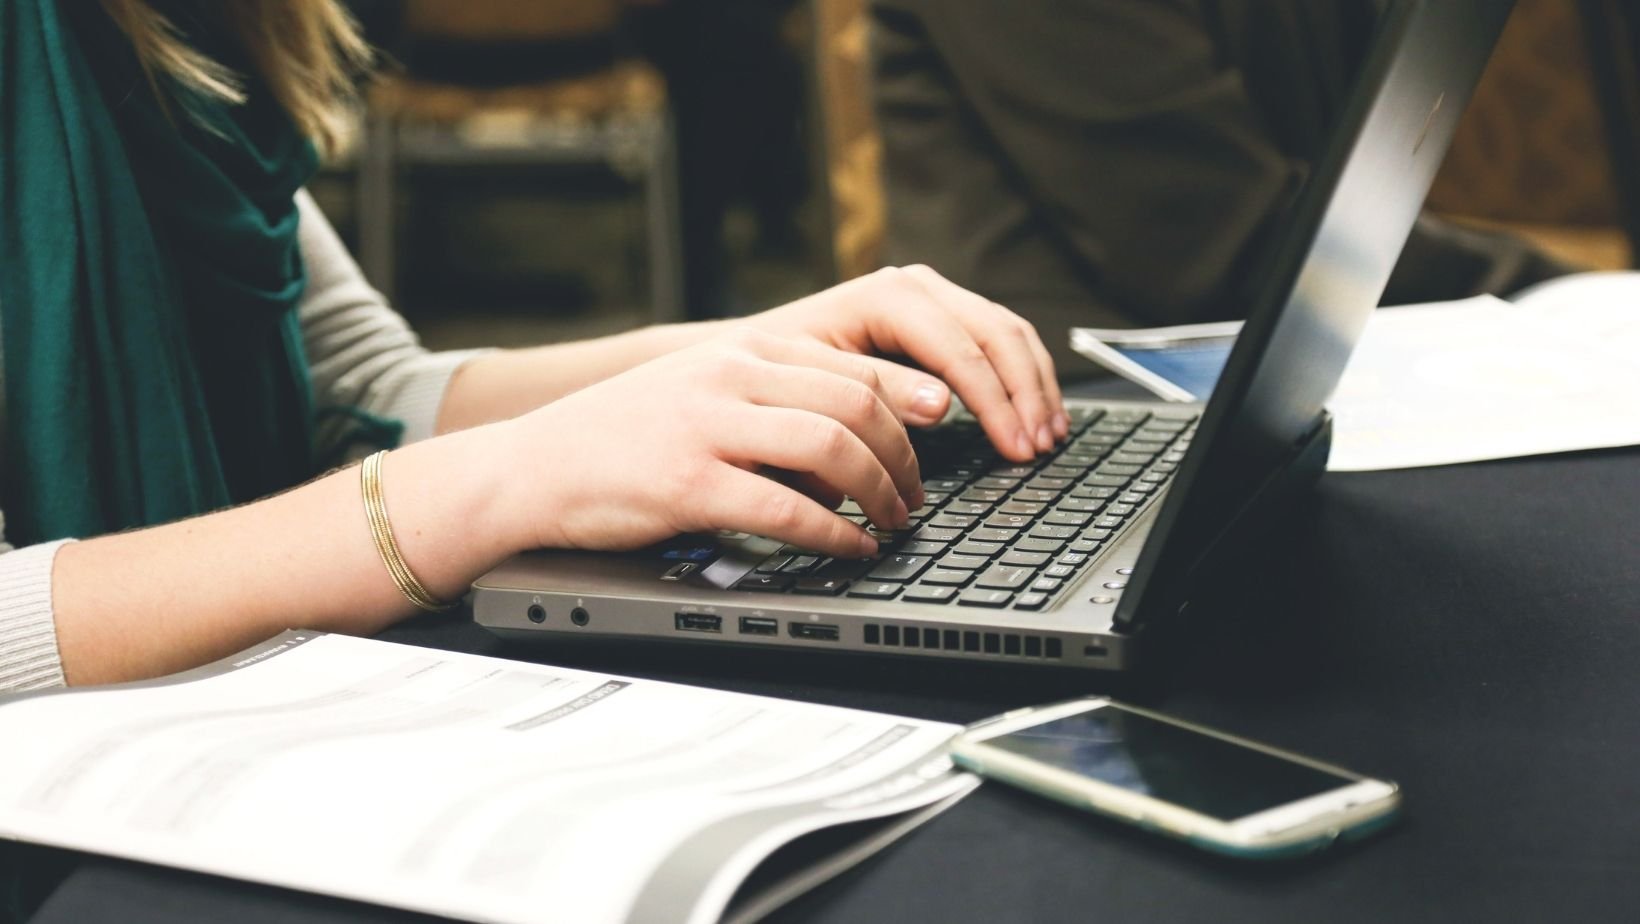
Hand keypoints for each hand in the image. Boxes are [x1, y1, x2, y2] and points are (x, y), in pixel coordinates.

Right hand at [501, 329, 924, 557]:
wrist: (531, 468)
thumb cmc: (620, 440)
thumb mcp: (700, 393)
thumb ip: (768, 402)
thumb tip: (851, 445)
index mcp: (739, 351)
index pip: (851, 366)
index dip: (907, 406)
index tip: (936, 437)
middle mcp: (729, 376)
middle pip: (855, 403)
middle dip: (903, 456)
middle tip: (915, 497)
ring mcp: (707, 426)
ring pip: (831, 446)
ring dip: (879, 492)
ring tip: (893, 523)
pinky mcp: (688, 483)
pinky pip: (786, 508)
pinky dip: (833, 532)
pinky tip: (850, 548)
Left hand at [744, 265, 1066, 460]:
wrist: (749, 356)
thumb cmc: (775, 375)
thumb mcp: (818, 385)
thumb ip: (880, 392)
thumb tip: (942, 405)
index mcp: (887, 297)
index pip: (962, 348)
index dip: (996, 402)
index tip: (1016, 447)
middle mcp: (916, 287)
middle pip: (997, 334)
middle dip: (1025, 394)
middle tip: (1039, 448)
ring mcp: (932, 297)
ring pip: (1008, 333)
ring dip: (1035, 386)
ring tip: (1049, 436)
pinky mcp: (940, 317)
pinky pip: (999, 340)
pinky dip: (1023, 377)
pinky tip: (1036, 413)